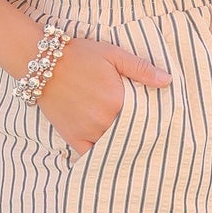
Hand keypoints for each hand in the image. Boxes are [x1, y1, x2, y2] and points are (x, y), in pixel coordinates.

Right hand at [38, 35, 170, 158]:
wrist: (43, 63)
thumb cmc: (80, 55)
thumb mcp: (113, 55)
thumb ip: (141, 69)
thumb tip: (167, 81)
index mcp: (117, 100)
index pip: (145, 117)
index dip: (153, 119)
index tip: (161, 121)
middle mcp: (104, 119)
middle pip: (131, 133)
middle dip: (140, 133)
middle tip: (152, 136)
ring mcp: (87, 131)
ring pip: (114, 146)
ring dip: (124, 145)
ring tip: (135, 146)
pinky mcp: (73, 137)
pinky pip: (91, 155)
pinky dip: (102, 157)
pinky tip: (112, 156)